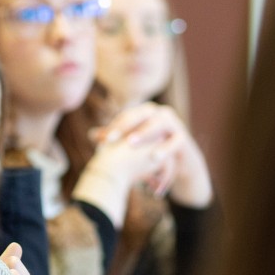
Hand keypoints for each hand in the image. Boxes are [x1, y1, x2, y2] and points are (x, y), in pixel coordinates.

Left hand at [96, 103, 211, 206]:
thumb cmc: (151, 148)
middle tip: (110, 139)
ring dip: (144, 133)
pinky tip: (154, 158)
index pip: (126, 116)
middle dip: (125, 126)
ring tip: (130, 143)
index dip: (114, 126)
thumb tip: (91, 135)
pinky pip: (175, 141)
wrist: (179, 161)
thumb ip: (116, 138)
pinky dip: (165, 149)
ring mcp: (173, 124)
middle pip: (140, 115)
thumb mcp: (134, 143)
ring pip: (158, 124)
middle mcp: (159, 113)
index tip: (102, 139)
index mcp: (145, 113)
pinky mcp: (183, 138)